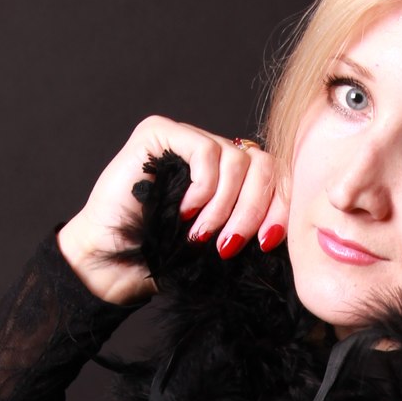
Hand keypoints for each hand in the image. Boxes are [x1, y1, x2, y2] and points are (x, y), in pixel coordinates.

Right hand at [57, 115, 285, 305]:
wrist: (110, 267)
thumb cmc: (161, 261)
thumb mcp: (221, 248)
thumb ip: (252, 231)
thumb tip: (291, 231)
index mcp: (232, 179)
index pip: (275, 178)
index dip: (280, 207)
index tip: (267, 242)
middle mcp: (213, 154)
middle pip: (262, 165)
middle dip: (254, 210)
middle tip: (232, 243)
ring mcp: (186, 140)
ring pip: (237, 159)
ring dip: (225, 205)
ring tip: (202, 234)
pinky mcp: (159, 133)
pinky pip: (205, 150)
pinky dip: (204, 186)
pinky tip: (185, 211)